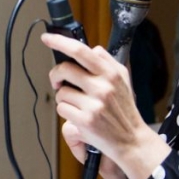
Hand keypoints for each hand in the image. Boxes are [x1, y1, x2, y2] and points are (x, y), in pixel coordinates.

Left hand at [41, 33, 169, 178]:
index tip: (47, 38)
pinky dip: (66, 112)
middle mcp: (102, 87)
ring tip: (77, 104)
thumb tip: (93, 49)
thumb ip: (108, 62)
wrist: (131, 139)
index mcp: (111, 73)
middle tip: (57, 81)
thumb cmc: (125, 110)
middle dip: (55, 75)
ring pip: (61, 92)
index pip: (81, 51)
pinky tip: (78, 116)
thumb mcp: (123, 80)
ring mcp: (93, 104)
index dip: (60, 42)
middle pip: (64, 69)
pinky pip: (62, 109)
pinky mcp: (85, 121)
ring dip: (63, 98)